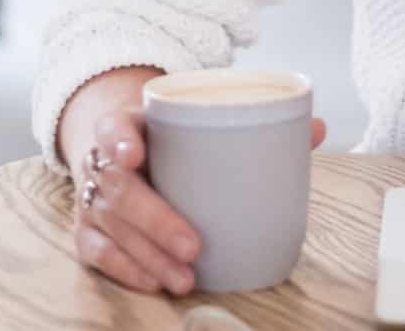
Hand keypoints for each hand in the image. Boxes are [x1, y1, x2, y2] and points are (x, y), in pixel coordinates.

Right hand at [64, 81, 329, 294]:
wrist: (120, 151)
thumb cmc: (170, 141)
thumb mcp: (196, 123)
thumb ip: (252, 124)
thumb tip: (317, 128)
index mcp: (129, 124)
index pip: (114, 125)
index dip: (120, 139)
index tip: (134, 153)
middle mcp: (103, 161)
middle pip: (117, 187)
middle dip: (153, 219)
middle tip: (192, 246)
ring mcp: (91, 198)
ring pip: (110, 226)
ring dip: (147, 255)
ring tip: (185, 278)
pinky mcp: (87, 230)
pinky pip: (98, 253)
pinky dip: (125, 269)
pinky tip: (155, 282)